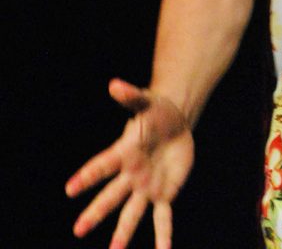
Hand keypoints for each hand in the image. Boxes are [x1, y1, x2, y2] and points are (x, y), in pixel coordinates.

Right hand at [66, 79, 194, 248]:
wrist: (175, 122)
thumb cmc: (156, 111)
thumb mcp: (146, 101)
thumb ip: (131, 95)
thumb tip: (114, 84)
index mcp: (124, 152)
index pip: (103, 165)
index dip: (88, 176)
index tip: (70, 188)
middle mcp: (131, 175)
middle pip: (111, 196)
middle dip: (96, 212)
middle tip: (78, 229)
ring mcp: (146, 186)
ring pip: (132, 213)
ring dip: (123, 233)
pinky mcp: (165, 193)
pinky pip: (163, 217)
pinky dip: (164, 235)